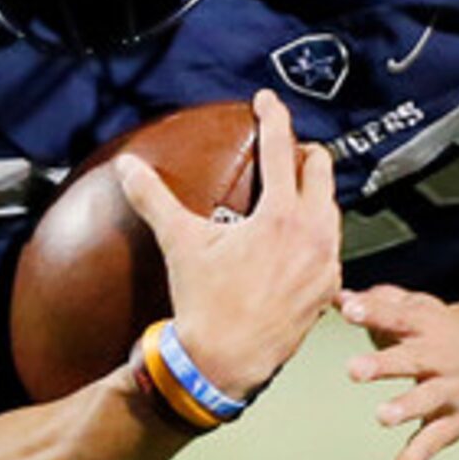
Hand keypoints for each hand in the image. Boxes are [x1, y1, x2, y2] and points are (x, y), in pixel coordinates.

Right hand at [116, 89, 339, 402]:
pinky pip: (331, 246)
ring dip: (313, 193)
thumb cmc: (203, 300)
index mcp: (282, 216)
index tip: (267, 99)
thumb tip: (127, 166)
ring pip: (331, 208)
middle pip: (321, 171)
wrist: (225, 359)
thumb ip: (154, 198)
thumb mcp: (180, 243)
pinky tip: (299, 237)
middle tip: (285, 147)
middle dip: (303, 153)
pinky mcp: (330, 287)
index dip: (274, 117)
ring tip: (291, 188)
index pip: (282, 150)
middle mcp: (315, 233)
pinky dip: (317, 232)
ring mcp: (328, 261)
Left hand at [338, 280, 458, 459]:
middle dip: (384, 365)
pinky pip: (428, 445)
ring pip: (427, 400)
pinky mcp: (452, 423)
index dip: (373, 312)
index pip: (398, 315)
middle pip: (413, 359)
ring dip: (406, 407)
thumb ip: (377, 304)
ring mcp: (448, 390)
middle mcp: (440, 357)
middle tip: (354, 370)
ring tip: (383, 416)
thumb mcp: (415, 307)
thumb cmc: (439, 328)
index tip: (347, 310)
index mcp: (426, 325)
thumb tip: (336, 297)